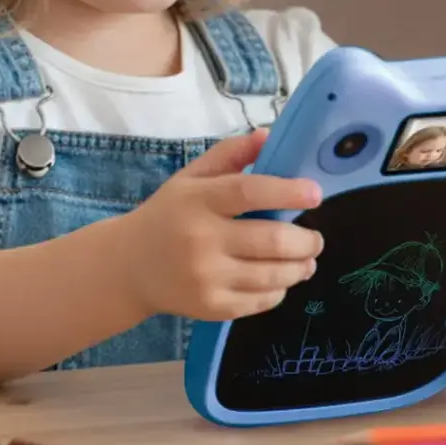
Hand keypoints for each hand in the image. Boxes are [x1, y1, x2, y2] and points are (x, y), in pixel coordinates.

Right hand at [122, 129, 323, 321]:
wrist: (129, 266)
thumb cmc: (169, 214)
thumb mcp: (192, 177)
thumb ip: (230, 154)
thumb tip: (269, 136)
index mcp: (199, 200)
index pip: (249, 192)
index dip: (288, 192)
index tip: (316, 194)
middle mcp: (202, 240)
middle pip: (270, 241)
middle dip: (305, 240)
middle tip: (316, 238)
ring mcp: (206, 278)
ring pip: (271, 275)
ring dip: (300, 267)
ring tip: (307, 259)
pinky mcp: (210, 308)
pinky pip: (260, 302)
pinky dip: (279, 290)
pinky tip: (281, 279)